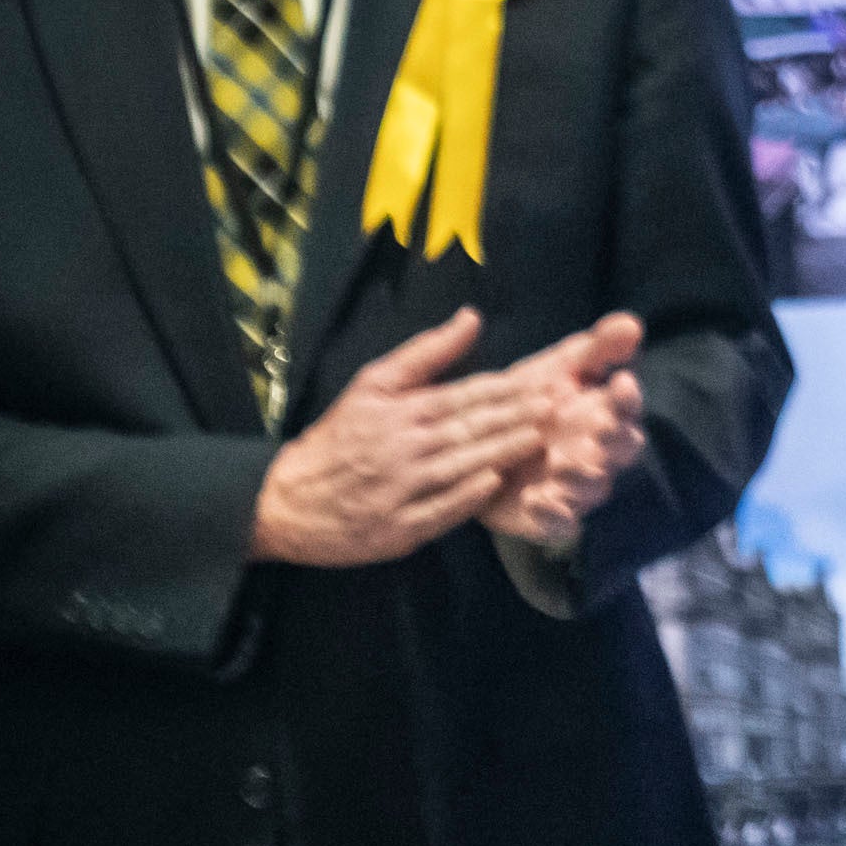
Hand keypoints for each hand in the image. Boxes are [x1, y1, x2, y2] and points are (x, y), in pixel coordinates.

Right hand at [250, 310, 553, 566]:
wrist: (288, 500)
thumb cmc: (340, 439)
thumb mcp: (372, 385)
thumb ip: (426, 354)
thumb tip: (473, 317)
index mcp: (398, 411)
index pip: (461, 396)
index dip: (505, 390)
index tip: (546, 381)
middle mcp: (401, 447)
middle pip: (466, 428)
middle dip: (514, 416)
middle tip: (557, 405)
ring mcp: (400, 489)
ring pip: (458, 466)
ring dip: (500, 452)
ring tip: (539, 438)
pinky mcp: (399, 527)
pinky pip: (437, 510)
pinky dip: (464, 496)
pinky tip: (493, 483)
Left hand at [478, 314, 647, 545]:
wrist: (476, 446)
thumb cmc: (526, 404)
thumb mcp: (556, 368)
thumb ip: (594, 349)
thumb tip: (631, 323)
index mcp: (603, 416)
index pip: (628, 407)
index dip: (628, 397)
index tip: (620, 379)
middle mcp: (597, 453)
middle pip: (623, 451)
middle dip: (615, 440)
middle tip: (600, 426)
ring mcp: (575, 487)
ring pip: (595, 488)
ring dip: (583, 478)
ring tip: (562, 465)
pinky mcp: (548, 517)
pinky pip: (561, 525)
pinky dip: (554, 516)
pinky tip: (537, 500)